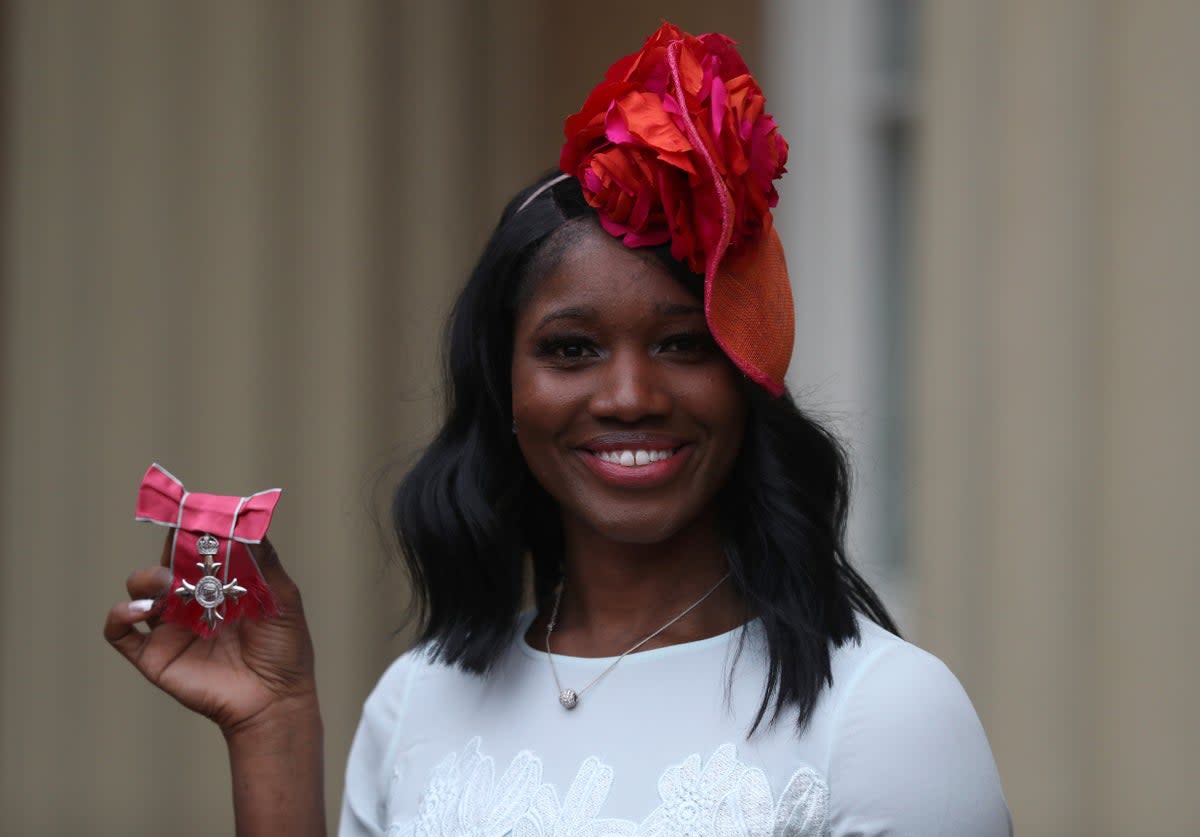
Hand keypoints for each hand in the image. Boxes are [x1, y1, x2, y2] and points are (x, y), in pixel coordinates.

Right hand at [104, 535, 317, 736]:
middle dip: (172, 547)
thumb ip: (264, 562)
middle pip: (168, 560)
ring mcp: (171, 627)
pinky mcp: (154, 654)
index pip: (199, 546)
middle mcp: (193, 600)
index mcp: (222, 583)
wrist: (274, 700)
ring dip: (147, 578)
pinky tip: (140, 610)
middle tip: (183, 543)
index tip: (195, 511)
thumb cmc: (284, 650)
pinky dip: (119, 614)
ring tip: (168, 585)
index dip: (194, 527)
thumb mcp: (282, 598)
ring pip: (140, 588)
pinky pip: (119, 630)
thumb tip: (249, 523)